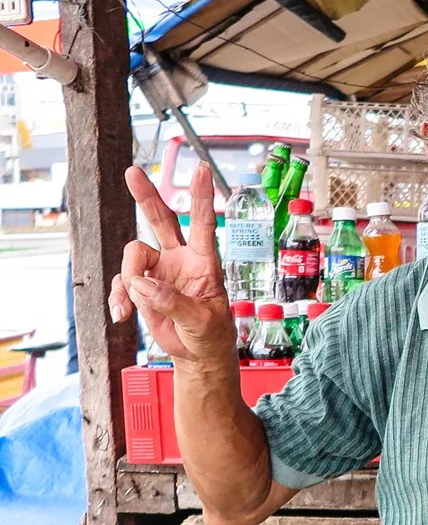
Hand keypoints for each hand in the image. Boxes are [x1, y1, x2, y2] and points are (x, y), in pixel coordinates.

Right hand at [108, 163, 235, 363]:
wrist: (197, 354)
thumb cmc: (211, 335)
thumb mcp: (201, 322)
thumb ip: (174, 303)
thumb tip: (143, 284)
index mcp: (204, 263)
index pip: (203, 225)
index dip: (202, 197)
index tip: (203, 170)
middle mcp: (180, 260)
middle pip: (161, 220)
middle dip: (146, 196)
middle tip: (132, 172)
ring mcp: (160, 271)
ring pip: (133, 254)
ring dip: (129, 277)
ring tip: (133, 306)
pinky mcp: (143, 287)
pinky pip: (122, 282)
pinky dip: (118, 297)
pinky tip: (121, 314)